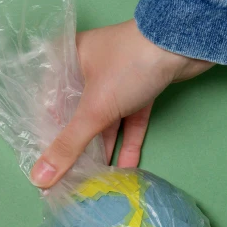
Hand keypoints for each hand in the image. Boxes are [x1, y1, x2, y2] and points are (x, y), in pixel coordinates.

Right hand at [30, 19, 214, 187]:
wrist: (185, 43)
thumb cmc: (129, 64)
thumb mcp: (94, 108)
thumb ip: (68, 145)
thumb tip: (41, 179)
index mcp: (66, 62)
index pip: (48, 106)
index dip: (46, 138)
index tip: (45, 170)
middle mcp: (88, 70)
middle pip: (77, 118)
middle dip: (77, 150)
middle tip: (69, 182)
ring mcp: (117, 81)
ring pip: (105, 123)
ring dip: (103, 151)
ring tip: (95, 183)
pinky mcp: (142, 90)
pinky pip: (129, 123)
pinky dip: (128, 145)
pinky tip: (124, 171)